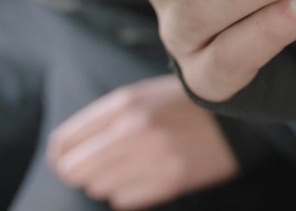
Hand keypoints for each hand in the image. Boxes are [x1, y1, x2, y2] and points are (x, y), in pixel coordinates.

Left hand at [48, 75, 237, 209]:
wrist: (235, 116)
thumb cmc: (182, 104)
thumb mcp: (142, 94)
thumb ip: (104, 118)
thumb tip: (65, 151)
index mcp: (124, 104)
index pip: (64, 142)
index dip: (60, 155)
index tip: (67, 158)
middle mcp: (133, 130)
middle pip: (73, 170)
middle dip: (80, 171)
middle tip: (95, 167)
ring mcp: (152, 158)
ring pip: (98, 188)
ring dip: (106, 182)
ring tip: (128, 167)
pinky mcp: (169, 181)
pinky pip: (123, 201)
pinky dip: (128, 193)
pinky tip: (145, 176)